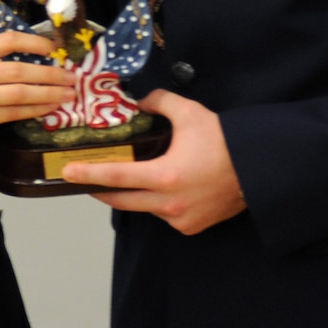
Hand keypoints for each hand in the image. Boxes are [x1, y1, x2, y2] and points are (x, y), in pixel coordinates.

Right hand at [0, 31, 73, 150]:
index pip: (7, 40)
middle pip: (18, 70)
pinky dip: (34, 111)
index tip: (55, 49)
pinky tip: (49, 109)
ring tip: (67, 94)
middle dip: (50, 73)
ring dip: (48, 94)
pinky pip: (12, 114)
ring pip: (19, 94)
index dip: (35, 42)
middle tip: (71, 76)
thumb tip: (30, 56)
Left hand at [62, 89, 246, 234]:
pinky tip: (159, 189)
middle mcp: (168, 204)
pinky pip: (162, 216)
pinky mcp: (190, 227)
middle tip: (85, 178)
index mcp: (164, 176)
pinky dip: (156, 203)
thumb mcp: (189, 113)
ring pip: (142, 208)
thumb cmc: (225, 142)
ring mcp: (179, 219)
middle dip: (100, 189)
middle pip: (121, 200)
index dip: (89, 173)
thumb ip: (159, 102)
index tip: (68, 171)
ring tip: (125, 178)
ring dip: (131, 195)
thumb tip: (141, 100)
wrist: (259, 169)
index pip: (116, 175)